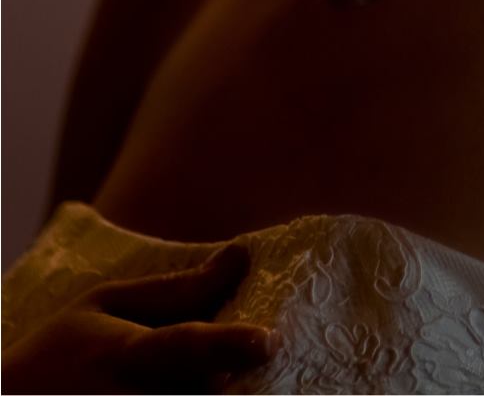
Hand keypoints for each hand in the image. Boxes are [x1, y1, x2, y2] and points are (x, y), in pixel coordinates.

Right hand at [2, 243, 278, 393]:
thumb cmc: (63, 353)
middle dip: (233, 375)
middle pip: (208, 392)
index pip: (181, 349)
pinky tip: (183, 389)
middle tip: (244, 355)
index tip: (267, 340)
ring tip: (211, 373)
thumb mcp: (105, 304)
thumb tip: (241, 256)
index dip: (226, 346)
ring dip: (219, 393)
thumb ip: (176, 289)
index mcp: (122, 357)